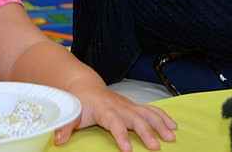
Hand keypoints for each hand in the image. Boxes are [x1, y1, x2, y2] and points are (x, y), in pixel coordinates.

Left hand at [55, 84, 176, 151]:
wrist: (84, 86)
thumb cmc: (78, 102)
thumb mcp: (69, 113)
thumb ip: (64, 126)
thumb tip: (58, 139)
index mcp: (103, 109)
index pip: (114, 122)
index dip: (121, 135)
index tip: (127, 149)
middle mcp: (119, 106)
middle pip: (135, 118)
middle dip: (146, 132)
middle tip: (155, 147)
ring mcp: (128, 105)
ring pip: (147, 113)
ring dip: (160, 124)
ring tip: (171, 136)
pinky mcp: (133, 106)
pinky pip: (151, 110)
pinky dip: (163, 117)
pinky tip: (174, 125)